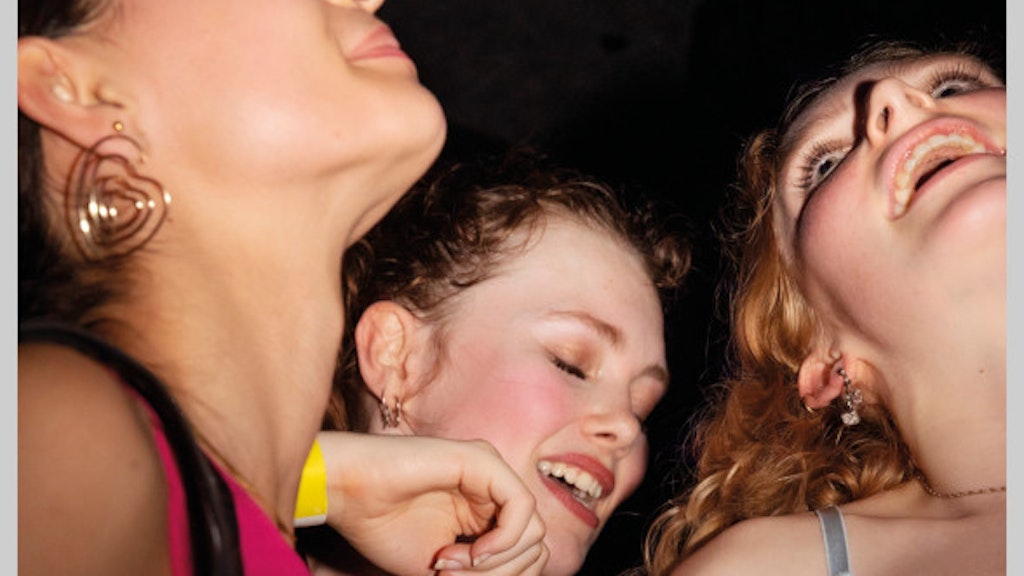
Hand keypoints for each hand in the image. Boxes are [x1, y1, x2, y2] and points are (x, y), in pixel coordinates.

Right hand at [316, 431, 547, 574]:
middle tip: (448, 574)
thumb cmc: (383, 527)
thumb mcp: (445, 570)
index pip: (526, 556)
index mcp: (487, 514)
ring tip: (450, 562)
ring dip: (495, 563)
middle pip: (534, 547)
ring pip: (533, 532)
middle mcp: (495, 491)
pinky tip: (471, 553)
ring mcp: (491, 473)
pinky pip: (522, 507)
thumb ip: (482, 574)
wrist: (348, 494)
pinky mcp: (484, 461)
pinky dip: (502, 541)